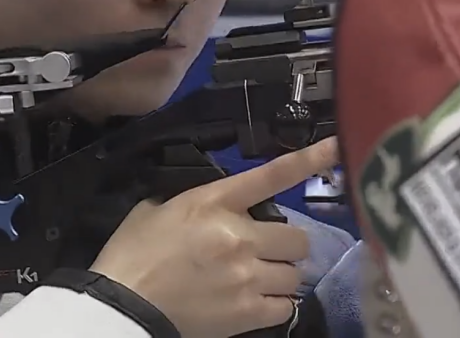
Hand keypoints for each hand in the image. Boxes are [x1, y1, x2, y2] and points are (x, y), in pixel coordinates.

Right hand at [90, 138, 339, 337]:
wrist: (122, 305)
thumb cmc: (133, 254)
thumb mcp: (157, 210)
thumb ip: (196, 203)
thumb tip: (214, 206)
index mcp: (215, 202)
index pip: (271, 176)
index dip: (309, 160)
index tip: (337, 147)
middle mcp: (239, 235)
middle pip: (297, 239)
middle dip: (285, 247)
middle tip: (266, 254)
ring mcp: (247, 276)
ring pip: (294, 275)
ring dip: (279, 277)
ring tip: (255, 282)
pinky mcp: (248, 312)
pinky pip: (285, 307)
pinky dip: (274, 306)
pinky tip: (255, 303)